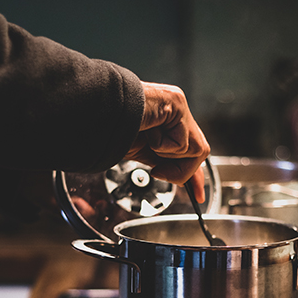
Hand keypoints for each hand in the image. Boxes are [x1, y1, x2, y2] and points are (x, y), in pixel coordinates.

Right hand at [124, 82, 209, 202]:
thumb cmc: (114, 132)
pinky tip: (148, 132)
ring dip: (170, 157)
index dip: (196, 175)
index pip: (193, 150)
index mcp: (171, 121)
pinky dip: (163, 147)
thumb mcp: (146, 155)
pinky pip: (183, 142)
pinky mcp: (176, 102)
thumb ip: (166, 165)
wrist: (98, 115)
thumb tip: (183, 181)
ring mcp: (178, 105)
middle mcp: (178, 111)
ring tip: (149, 144)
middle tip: (157, 171)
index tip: (198, 195)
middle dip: (181, 171)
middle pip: (199, 152)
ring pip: (196, 150)